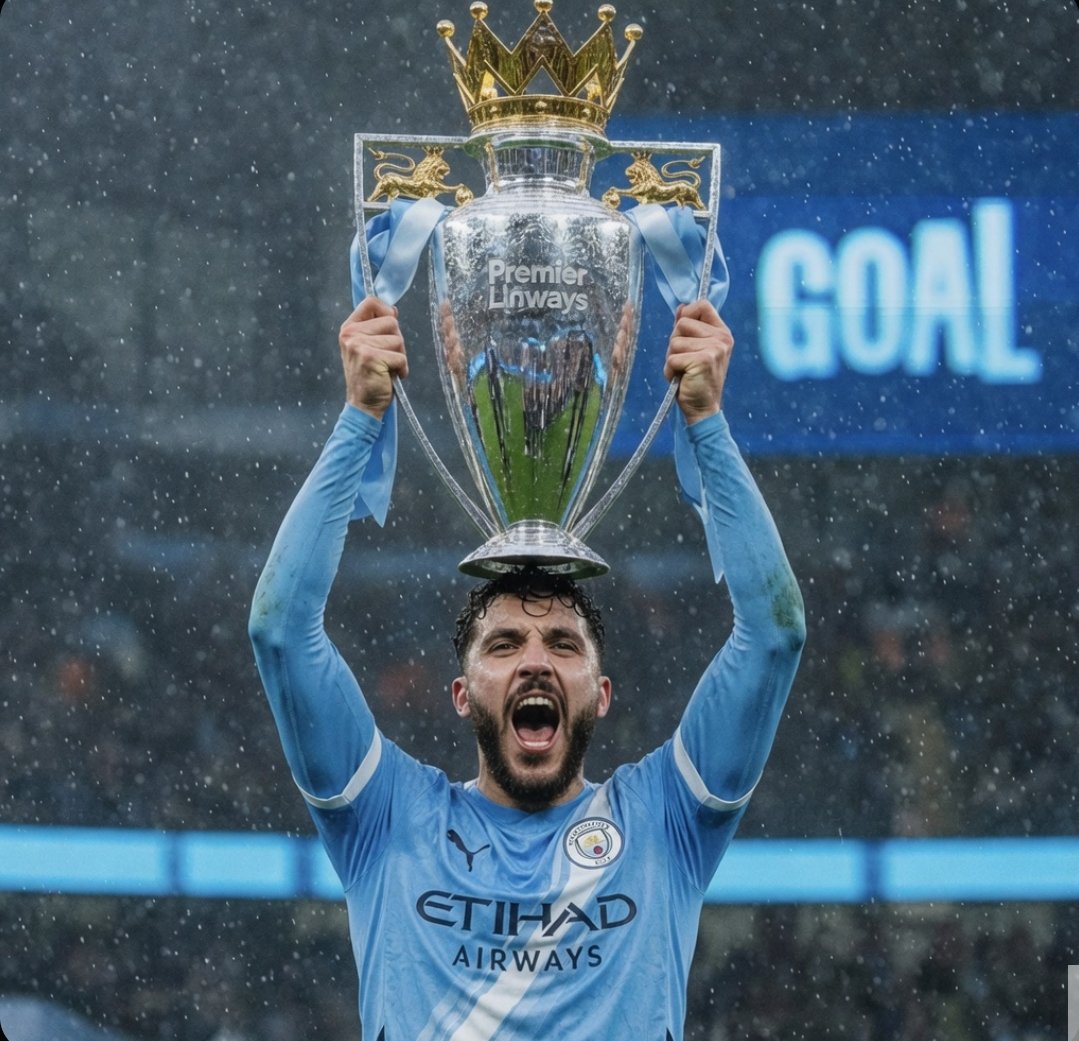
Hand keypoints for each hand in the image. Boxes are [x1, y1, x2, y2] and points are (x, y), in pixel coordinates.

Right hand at [339, 296, 408, 419]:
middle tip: (387, 358)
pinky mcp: (370, 358)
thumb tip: (393, 310)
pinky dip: (402, 369)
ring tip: (388, 368)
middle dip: (397, 341)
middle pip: (391, 321)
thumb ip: (377, 328)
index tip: (390, 327)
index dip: (387, 311)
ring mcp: (358, 345)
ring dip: (400, 356)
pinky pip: (400, 357)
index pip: (371, 301)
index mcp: (349, 328)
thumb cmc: (370, 376)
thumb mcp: (368, 346)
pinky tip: (391, 376)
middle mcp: (350, 334)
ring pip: (398, 339)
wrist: (363, 405)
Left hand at [663, 300, 732, 423]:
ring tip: (683, 371)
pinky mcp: (704, 360)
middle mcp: (722, 338)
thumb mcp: (694, 349)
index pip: (702, 305)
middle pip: (682, 323)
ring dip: (671, 358)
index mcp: (722, 332)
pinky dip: (670, 370)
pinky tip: (681, 379)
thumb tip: (681, 307)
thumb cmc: (695, 379)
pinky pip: (673, 357)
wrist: (703, 408)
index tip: (684, 333)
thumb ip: (689, 328)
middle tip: (684, 361)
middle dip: (675, 343)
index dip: (687, 314)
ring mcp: (715, 348)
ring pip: (675, 341)